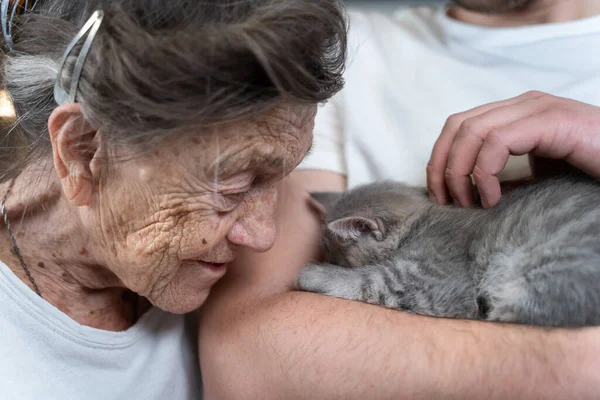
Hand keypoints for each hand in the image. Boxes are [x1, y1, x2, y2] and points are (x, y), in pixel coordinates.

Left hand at [426, 91, 599, 207]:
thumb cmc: (589, 171)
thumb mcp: (537, 177)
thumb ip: (505, 178)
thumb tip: (469, 194)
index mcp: (514, 114)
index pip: (458, 126)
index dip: (440, 159)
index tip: (442, 195)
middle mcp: (521, 105)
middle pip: (457, 125)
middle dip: (441, 165)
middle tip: (446, 201)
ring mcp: (536, 108)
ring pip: (471, 130)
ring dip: (459, 171)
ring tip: (470, 203)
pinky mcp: (550, 120)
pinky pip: (497, 141)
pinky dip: (485, 172)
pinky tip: (493, 199)